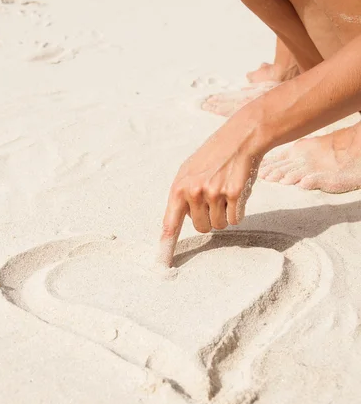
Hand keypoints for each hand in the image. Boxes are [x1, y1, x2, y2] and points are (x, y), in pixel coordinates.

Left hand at [159, 114, 263, 266]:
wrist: (240, 138)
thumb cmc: (214, 157)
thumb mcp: (189, 171)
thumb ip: (181, 196)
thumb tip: (176, 222)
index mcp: (178, 188)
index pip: (170, 224)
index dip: (166, 246)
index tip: (162, 265)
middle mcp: (193, 192)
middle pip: (201, 228)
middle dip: (209, 218)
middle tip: (214, 197)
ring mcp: (213, 193)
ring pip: (219, 225)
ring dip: (225, 215)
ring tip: (225, 192)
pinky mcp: (233, 194)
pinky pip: (235, 219)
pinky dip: (238, 211)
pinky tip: (237, 192)